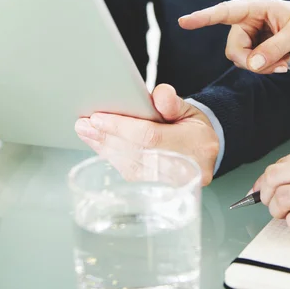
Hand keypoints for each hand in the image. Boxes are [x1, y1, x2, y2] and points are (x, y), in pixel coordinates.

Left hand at [74, 84, 218, 185]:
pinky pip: (130, 176)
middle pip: (137, 154)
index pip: (151, 137)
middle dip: (107, 138)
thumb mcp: (188, 109)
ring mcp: (172, 186)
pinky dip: (112, 158)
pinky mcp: (158, 193)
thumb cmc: (192, 129)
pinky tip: (99, 146)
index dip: (122, 127)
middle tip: (84, 125)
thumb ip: (172, 102)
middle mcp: (185, 170)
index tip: (98, 118)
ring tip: (87, 132)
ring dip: (105, 149)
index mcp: (196, 145)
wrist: (205, 154)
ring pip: (130, 168)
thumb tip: (159, 95)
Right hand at [178, 0, 289, 73]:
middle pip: (234, 48)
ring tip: (284, 61)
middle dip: (254, 62)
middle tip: (282, 65)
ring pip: (239, 58)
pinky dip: (263, 67)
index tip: (184, 22)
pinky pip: (247, 62)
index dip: (203, 17)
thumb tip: (252, 65)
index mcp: (253, 6)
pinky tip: (280, 62)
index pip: (224, 12)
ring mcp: (244, 32)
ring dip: (261, 66)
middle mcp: (244, 18)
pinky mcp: (248, 44)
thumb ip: (275, 48)